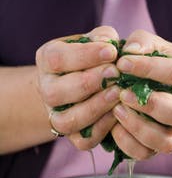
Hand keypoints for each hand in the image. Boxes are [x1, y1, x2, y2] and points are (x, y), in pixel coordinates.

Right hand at [36, 26, 120, 149]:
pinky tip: (117, 113)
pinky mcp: (74, 135)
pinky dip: (102, 128)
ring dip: (95, 107)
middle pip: (55, 93)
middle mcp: (47, 90)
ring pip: (67, 121)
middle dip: (89, 83)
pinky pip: (83, 140)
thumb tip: (109, 44)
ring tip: (118, 93)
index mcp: (48, 60)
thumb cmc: (98, 57)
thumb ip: (105, 37)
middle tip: (115, 74)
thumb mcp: (99, 40)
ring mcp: (57, 115)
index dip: (84, 56)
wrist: (90, 82)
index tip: (111, 51)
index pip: (56, 59)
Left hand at [112, 29, 171, 159]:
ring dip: (138, 127)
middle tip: (123, 93)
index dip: (148, 68)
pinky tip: (114, 125)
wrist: (168, 88)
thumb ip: (142, 43)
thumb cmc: (159, 63)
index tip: (122, 63)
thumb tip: (129, 52)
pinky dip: (127, 142)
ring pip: (167, 141)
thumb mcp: (155, 46)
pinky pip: (146, 153)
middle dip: (150, 105)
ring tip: (116, 110)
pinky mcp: (160, 145)